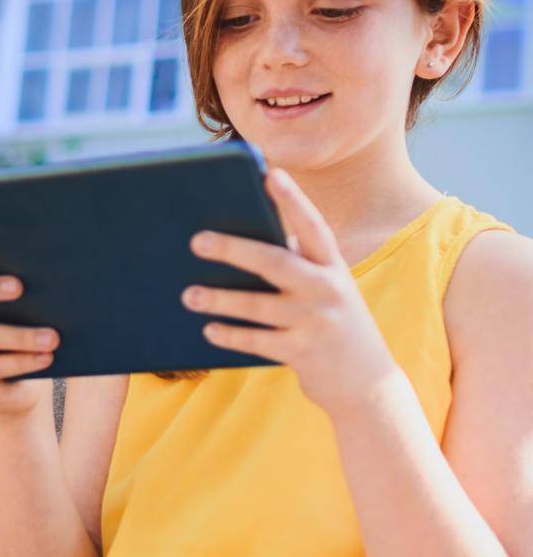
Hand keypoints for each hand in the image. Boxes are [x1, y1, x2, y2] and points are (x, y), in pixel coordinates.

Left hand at [183, 168, 400, 414]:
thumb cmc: (331, 324)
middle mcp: (328, 289)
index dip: (292, 198)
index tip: (269, 173)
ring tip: (188, 294)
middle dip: (233, 249)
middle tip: (196, 240)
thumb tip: (236, 240)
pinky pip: (257, 340)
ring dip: (219, 299)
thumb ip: (294, 265)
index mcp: (332, 266)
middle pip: (275, 262)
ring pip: (258, 305)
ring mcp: (316, 321)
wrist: (367, 383)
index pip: (311, 225)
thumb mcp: (324, 289)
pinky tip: (208, 330)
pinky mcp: (303, 352)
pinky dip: (230, 334)